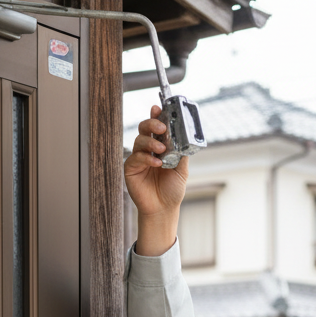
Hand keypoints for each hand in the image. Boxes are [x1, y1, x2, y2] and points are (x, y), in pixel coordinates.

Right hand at [124, 104, 188, 255]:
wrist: (164, 208)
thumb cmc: (172, 189)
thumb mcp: (182, 169)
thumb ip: (181, 153)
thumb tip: (184, 137)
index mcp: (161, 146)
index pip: (157, 127)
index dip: (157, 115)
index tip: (159, 108)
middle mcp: (148, 149)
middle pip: (145, 128)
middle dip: (152, 123)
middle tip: (162, 127)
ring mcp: (139, 157)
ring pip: (140, 140)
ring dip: (151, 142)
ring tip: (162, 150)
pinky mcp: (131, 168)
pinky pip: (136, 157)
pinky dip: (146, 158)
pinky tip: (156, 163)